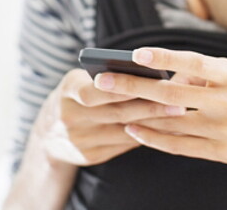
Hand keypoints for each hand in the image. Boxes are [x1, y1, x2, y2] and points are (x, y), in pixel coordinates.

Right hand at [35, 68, 187, 166]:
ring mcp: (80, 140)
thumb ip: (105, 76)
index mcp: (67, 92)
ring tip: (178, 113)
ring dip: (153, 122)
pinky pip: (123, 144)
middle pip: (116, 112)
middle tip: (178, 100)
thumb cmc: (75, 95)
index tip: (150, 82)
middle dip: (149, 106)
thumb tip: (146, 70)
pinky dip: (144, 134)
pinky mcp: (90, 156)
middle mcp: (70, 118)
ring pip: (124, 130)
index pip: (94, 91)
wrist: (48, 134)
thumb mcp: (79, 80)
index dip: (121, 88)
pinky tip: (164, 127)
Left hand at [93, 48, 226, 173]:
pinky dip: (154, 138)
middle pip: (170, 93)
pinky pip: (180, 146)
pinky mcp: (222, 153)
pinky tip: (135, 131)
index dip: (163, 58)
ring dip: (137, 113)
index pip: (192, 62)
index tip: (136, 53)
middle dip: (133, 86)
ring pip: (170, 122)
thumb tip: (172, 76)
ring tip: (111, 106)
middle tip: (103, 80)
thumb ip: (208, 75)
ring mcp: (224, 130)